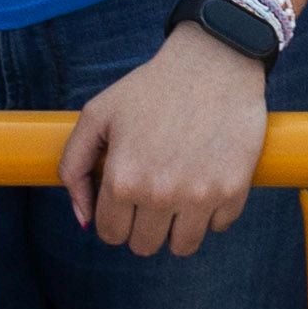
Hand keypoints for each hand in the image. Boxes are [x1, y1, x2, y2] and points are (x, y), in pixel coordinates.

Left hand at [59, 26, 272, 256]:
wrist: (215, 61)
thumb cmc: (152, 87)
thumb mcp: (98, 114)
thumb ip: (73, 167)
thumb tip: (82, 220)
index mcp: (123, 179)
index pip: (110, 233)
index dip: (115, 217)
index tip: (126, 198)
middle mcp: (160, 193)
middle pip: (144, 245)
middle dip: (144, 224)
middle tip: (152, 193)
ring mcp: (200, 194)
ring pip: (181, 247)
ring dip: (178, 227)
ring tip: (179, 195)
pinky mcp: (234, 189)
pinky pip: (218, 226)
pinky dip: (212, 212)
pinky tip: (207, 180)